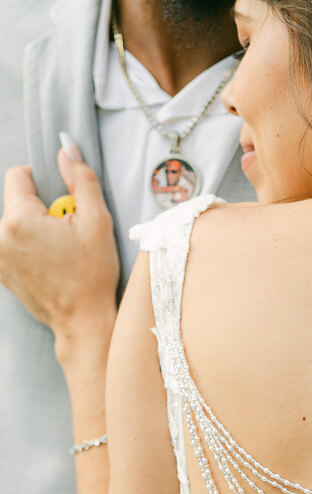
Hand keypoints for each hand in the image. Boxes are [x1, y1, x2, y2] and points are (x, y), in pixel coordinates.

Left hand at [0, 148, 118, 341]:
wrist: (84, 323)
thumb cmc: (92, 276)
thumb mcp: (97, 222)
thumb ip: (80, 179)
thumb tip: (66, 148)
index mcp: (18, 219)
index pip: (18, 175)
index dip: (44, 184)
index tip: (63, 206)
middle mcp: (0, 237)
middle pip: (17, 202)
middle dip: (42, 211)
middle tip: (67, 237)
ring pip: (16, 225)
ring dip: (36, 231)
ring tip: (60, 254)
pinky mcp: (2, 273)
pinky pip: (13, 246)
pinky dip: (30, 249)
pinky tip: (51, 266)